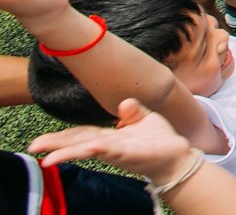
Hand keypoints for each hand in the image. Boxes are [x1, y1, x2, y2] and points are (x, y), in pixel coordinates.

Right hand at [29, 99, 194, 182]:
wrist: (176, 154)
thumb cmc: (157, 139)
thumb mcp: (144, 118)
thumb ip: (132, 110)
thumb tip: (124, 103)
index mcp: (109, 137)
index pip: (81, 134)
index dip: (62, 136)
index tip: (41, 140)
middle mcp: (109, 145)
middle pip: (79, 142)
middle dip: (56, 144)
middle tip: (34, 147)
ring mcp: (118, 150)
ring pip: (89, 148)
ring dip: (69, 152)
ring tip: (48, 157)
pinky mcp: (130, 153)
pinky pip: (112, 149)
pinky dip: (99, 148)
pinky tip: (89, 147)